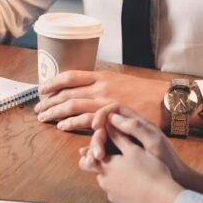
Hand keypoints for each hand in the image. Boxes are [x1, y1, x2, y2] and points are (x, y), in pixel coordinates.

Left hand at [35, 70, 166, 130]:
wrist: (164, 100)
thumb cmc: (144, 92)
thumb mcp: (119, 81)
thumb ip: (101, 85)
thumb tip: (84, 91)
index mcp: (101, 75)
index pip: (70, 76)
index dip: (53, 82)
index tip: (41, 89)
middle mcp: (101, 86)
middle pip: (67, 92)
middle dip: (49, 100)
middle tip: (38, 108)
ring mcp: (105, 101)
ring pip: (72, 105)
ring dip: (55, 112)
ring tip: (44, 117)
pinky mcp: (111, 116)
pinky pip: (86, 119)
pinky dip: (71, 123)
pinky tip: (62, 126)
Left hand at [78, 122, 182, 202]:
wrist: (165, 202)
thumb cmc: (150, 172)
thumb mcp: (134, 149)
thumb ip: (118, 137)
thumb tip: (107, 124)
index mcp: (105, 166)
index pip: (88, 156)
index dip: (96, 147)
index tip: (105, 142)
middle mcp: (104, 183)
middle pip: (98, 168)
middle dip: (106, 160)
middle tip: (121, 153)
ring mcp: (113, 196)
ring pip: (109, 180)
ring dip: (116, 173)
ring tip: (133, 168)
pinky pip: (119, 191)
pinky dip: (124, 185)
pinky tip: (138, 182)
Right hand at [88, 104, 192, 185]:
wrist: (177, 180)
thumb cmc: (168, 160)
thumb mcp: (153, 142)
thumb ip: (135, 127)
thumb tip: (112, 117)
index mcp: (138, 122)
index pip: (114, 108)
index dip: (102, 114)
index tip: (95, 126)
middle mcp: (129, 129)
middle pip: (105, 125)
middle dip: (96, 137)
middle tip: (96, 154)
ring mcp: (125, 142)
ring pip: (103, 138)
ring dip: (94, 147)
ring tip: (93, 162)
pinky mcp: (122, 155)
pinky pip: (105, 150)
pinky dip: (95, 154)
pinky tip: (90, 162)